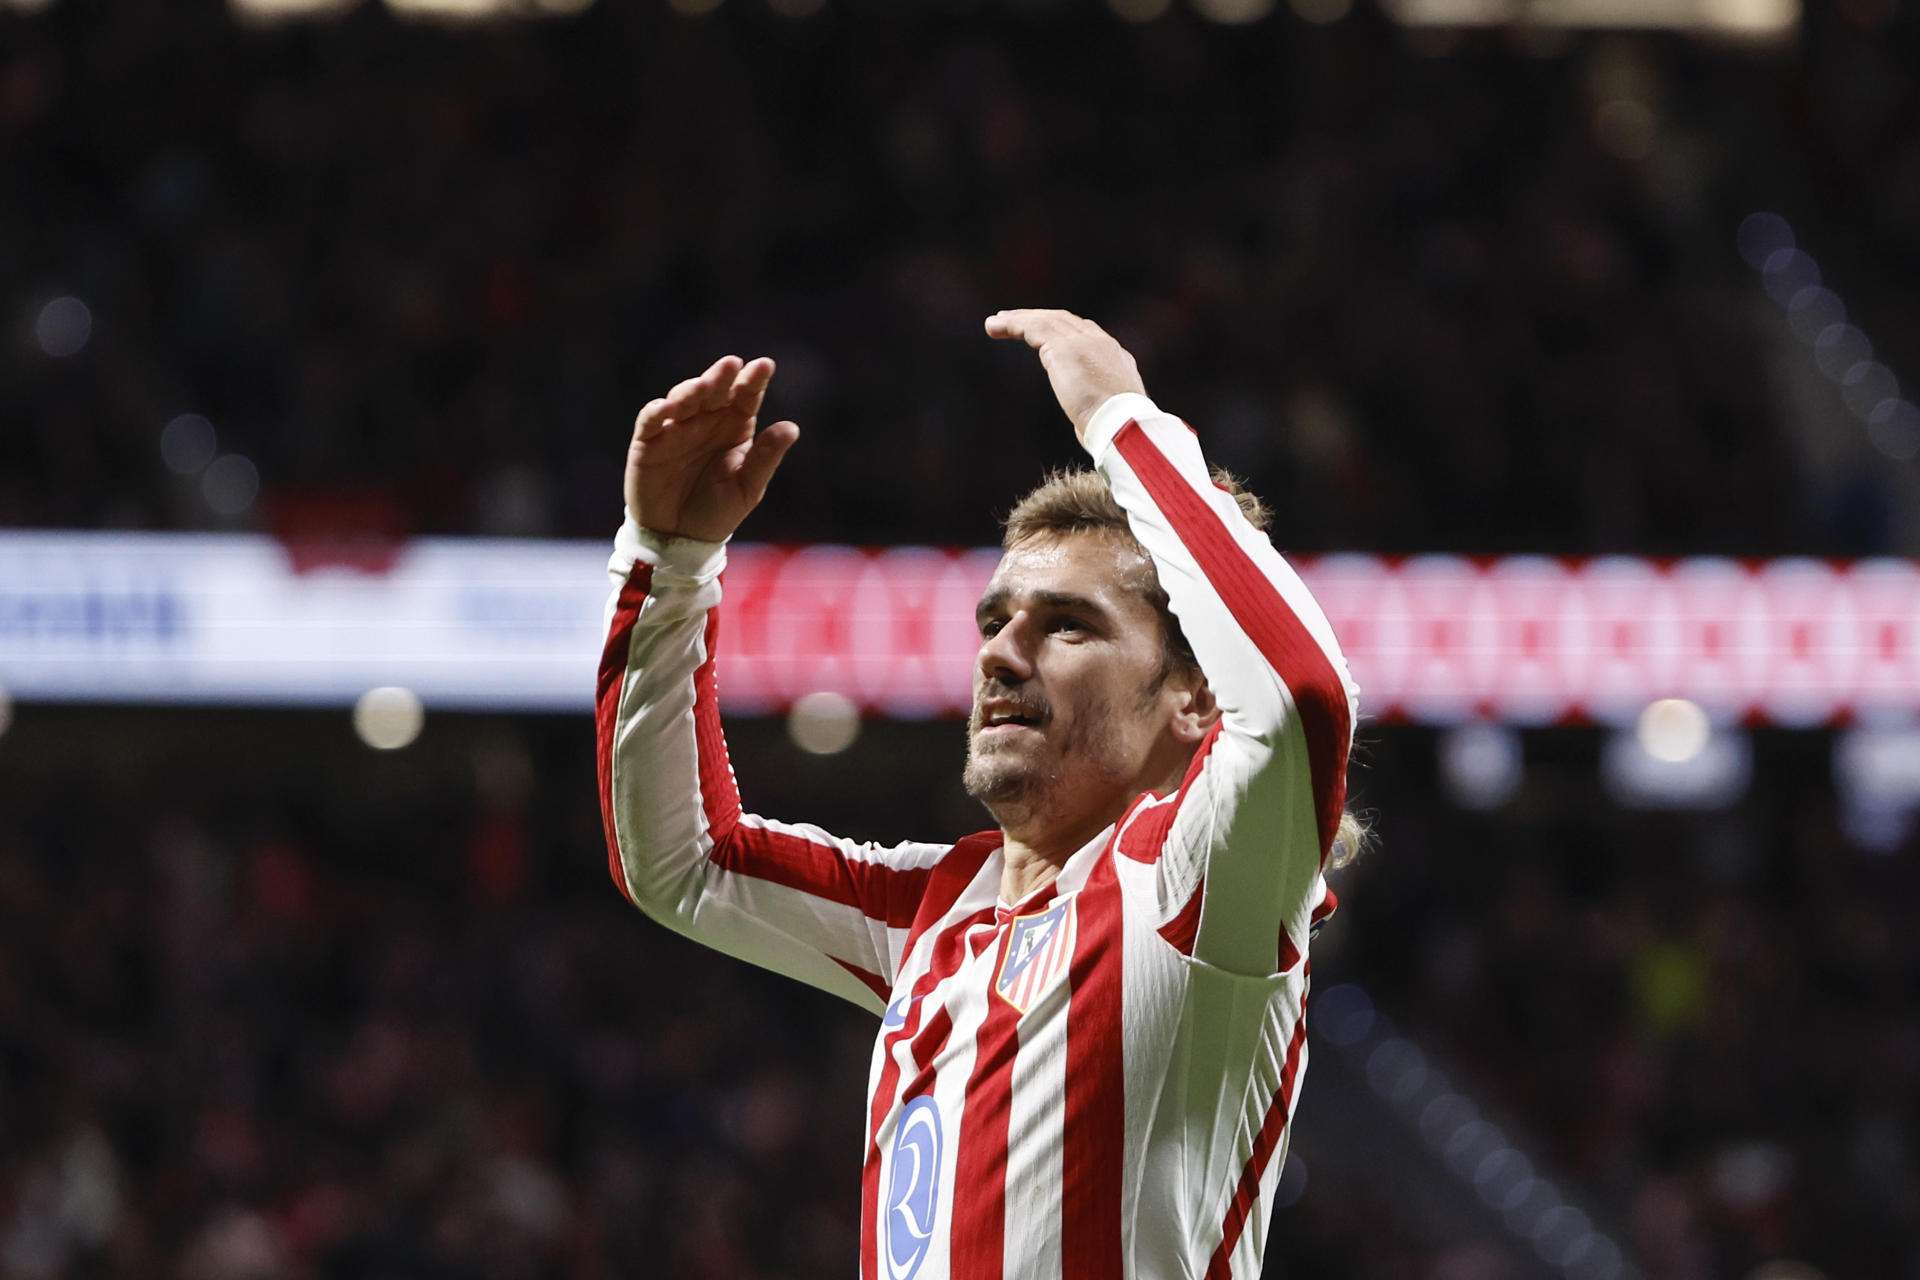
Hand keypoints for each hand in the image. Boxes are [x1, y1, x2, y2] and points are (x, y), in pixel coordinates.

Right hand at [624, 355, 799, 543]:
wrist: (680, 538)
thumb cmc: (718, 510)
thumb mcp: (748, 487)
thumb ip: (765, 457)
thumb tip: (792, 428)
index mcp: (735, 426)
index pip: (746, 396)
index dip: (754, 380)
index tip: (764, 365)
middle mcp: (706, 420)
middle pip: (714, 390)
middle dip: (721, 376)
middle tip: (731, 364)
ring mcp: (676, 427)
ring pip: (682, 398)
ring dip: (690, 390)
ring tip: (701, 387)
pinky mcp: (648, 441)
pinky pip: (650, 420)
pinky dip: (656, 411)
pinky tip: (667, 407)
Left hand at [984, 309, 1146, 442]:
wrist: (1123, 426)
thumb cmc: (1118, 434)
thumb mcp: (1109, 417)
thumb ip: (1095, 411)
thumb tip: (1083, 425)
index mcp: (1117, 359)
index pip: (1087, 335)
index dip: (1063, 331)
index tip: (1044, 336)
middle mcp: (1101, 344)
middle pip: (1065, 322)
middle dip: (1038, 319)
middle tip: (1013, 321)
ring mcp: (1084, 342)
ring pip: (1047, 321)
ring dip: (1018, 319)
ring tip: (995, 323)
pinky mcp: (1065, 348)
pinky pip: (1033, 327)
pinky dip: (1012, 324)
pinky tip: (995, 327)